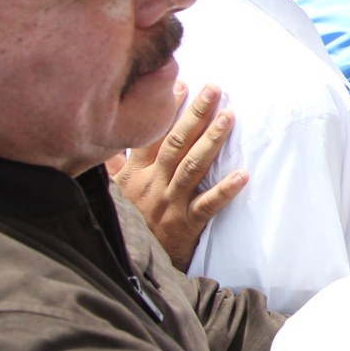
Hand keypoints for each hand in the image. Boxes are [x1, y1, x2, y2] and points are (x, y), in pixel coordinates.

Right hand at [109, 82, 247, 268]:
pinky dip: (225, 190)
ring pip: (192, 166)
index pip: (152, 134)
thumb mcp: (113, 195)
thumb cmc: (128, 226)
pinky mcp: (186, 224)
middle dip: (195, 114)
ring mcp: (170, 203)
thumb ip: (113, 168)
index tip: (182, 83)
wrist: (132, 267)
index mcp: (135, 174)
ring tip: (229, 117)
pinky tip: (243, 175)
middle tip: (214, 89)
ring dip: (212, 141)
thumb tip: (107, 145)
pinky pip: (208, 205)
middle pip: (176, 143)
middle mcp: (153, 183)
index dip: (167, 109)